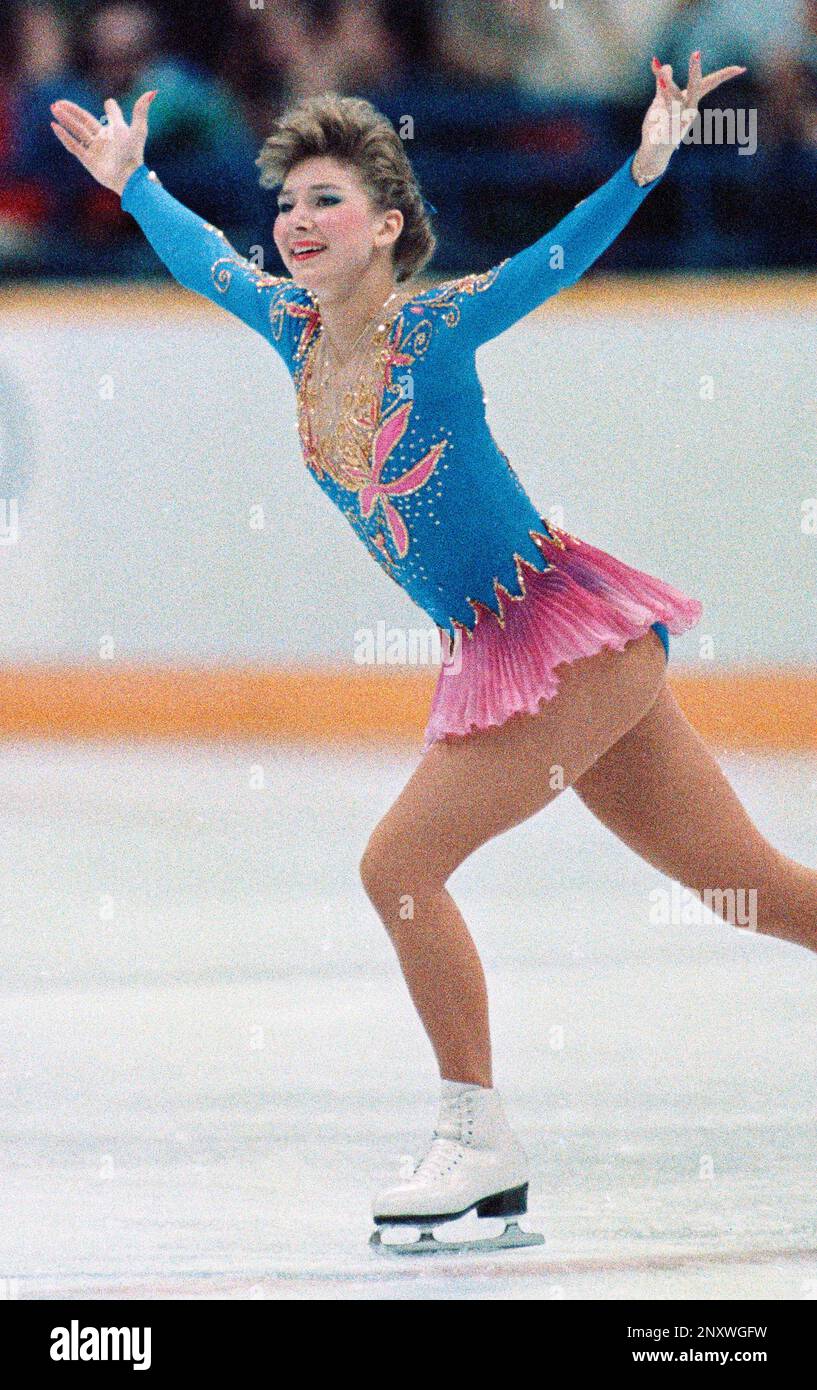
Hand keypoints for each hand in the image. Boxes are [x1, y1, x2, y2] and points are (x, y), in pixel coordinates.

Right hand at [49, 91, 156, 195]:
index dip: (109, 109)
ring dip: (65, 120)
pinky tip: (54, 126)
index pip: (109, 116)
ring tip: (54, 109)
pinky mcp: (88, 161)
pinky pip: (73, 146)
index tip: (109, 103)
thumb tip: (153, 91)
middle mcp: (103, 139)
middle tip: (58, 103)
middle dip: (71, 111)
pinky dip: (64, 136)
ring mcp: (95, 150)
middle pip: (84, 121)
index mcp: (114, 131)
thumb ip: (141, 110)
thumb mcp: (138, 129)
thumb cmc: (133, 153)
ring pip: (76, 131)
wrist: (127, 177)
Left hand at [634, 51, 747, 179]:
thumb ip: (663, 83)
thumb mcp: (660, 102)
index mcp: (689, 101)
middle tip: (696, 52)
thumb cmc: (658, 128)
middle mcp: (688, 111)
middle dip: (695, 70)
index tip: (742, 68)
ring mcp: (679, 123)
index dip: (725, 75)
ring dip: (666, 86)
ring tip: (659, 73)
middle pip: (695, 87)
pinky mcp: (667, 132)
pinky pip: (662, 117)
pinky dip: (659, 106)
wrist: (654, 154)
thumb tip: (666, 64)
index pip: (709, 84)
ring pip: (674, 101)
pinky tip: (655, 92)